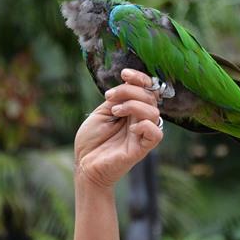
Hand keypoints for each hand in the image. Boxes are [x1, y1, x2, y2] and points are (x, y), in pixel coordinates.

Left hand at [74, 69, 162, 188]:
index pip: (146, 89)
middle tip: (109, 97)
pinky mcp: (141, 149)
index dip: (140, 78)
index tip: (124, 73)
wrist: (83, 165)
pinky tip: (130, 128)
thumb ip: (117, 100)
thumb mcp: (102, 112)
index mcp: (131, 110)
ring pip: (154, 111)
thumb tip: (128, 85)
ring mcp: (141, 134)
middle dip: (129, 90)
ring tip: (115, 112)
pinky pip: (156, 133)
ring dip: (133, 105)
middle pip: (150, 96)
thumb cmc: (91, 141)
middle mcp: (139, 120)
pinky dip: (145, 125)